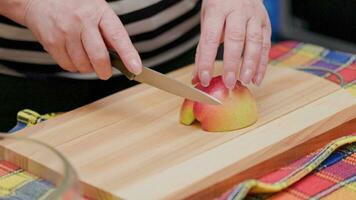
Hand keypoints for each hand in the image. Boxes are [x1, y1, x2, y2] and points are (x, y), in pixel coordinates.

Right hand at [23, 0, 141, 79]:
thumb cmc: (74, 4)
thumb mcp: (97, 9)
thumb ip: (108, 31)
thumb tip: (122, 56)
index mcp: (99, 12)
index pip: (117, 36)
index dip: (128, 55)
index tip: (136, 68)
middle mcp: (82, 21)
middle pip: (98, 56)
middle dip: (104, 70)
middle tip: (105, 73)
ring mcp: (66, 32)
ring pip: (83, 64)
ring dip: (88, 67)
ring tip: (86, 56)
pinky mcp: (52, 42)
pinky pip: (68, 65)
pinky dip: (74, 66)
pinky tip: (74, 55)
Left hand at [195, 0, 270, 87]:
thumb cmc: (219, 7)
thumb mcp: (206, 22)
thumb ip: (202, 49)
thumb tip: (197, 77)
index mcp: (217, 10)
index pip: (210, 38)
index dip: (207, 60)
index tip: (204, 79)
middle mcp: (237, 11)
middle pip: (235, 38)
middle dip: (232, 63)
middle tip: (229, 82)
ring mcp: (254, 16)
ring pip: (255, 41)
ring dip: (251, 64)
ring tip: (246, 81)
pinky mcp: (266, 22)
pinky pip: (266, 44)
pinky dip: (263, 63)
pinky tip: (257, 78)